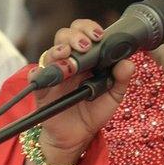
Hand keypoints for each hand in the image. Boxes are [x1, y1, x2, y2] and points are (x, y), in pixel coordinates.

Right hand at [30, 19, 134, 164]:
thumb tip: (128, 62)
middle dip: (74, 35)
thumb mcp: (113, 96)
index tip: (99, 35)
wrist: (78, 137)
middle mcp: (68, 62)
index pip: (84, 32)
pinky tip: (46, 73)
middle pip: (64, 35)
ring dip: (59, 50)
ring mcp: (54, 74)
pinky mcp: (43, 89)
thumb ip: (121, 79)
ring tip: (68, 54)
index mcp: (86, 59)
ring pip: (50, 52)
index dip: (89, 28)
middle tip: (85, 45)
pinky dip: (38, 73)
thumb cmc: (93, 112)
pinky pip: (36, 77)